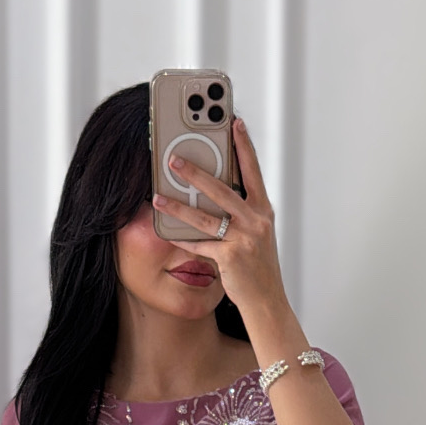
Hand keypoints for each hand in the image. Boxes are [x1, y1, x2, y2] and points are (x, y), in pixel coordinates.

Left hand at [154, 118, 286, 326]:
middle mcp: (256, 221)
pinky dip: (181, 239)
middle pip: (222, 189)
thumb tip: (215, 192)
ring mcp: (244, 239)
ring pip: (205, 216)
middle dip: (195, 172)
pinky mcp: (230, 257)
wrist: (268, 302)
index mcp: (263, 210)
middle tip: (173, 158)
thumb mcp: (257, 234)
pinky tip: (166, 231)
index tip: (234, 122)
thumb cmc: (259, 268)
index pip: (253, 171)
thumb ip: (241, 212)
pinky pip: (200, 244)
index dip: (244, 146)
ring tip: (157, 196)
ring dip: (178, 205)